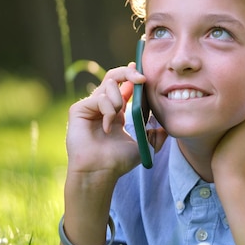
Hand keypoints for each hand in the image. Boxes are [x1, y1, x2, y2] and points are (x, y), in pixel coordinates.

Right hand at [65, 62, 146, 180]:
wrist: (101, 172)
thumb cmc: (118, 162)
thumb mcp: (144, 146)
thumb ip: (155, 136)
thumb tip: (166, 129)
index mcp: (115, 111)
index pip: (124, 86)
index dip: (133, 76)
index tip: (145, 76)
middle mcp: (102, 106)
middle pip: (114, 76)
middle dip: (129, 72)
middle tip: (142, 79)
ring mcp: (90, 106)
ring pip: (109, 84)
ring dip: (120, 98)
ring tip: (119, 116)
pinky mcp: (78, 109)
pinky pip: (99, 99)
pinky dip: (108, 110)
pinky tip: (107, 128)